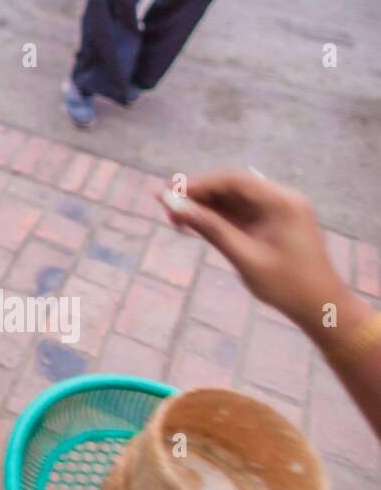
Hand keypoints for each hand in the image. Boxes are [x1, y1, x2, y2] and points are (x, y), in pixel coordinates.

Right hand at [158, 172, 345, 328]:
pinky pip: (240, 214)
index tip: (170, 194)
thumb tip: (176, 207)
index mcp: (281, 202)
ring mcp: (277, 212)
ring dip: (205, 207)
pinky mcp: (272, 225)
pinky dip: (217, 218)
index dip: (199, 184)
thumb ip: (211, 229)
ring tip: (174, 218)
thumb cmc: (287, 285)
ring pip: (233, 200)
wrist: (323, 308)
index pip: (234, 181)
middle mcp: (281, 200)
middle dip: (198, 196)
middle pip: (232, 187)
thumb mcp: (245, 257)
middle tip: (166, 207)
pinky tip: (195, 224)